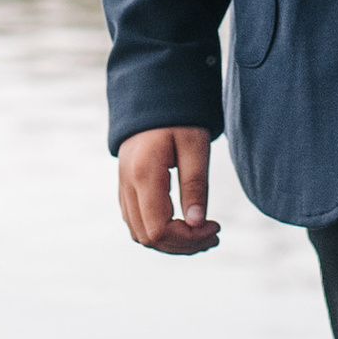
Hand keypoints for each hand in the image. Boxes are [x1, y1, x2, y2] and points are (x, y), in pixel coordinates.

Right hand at [117, 126, 218, 253]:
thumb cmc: (178, 116)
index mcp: (144, 175)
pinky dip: (159, 231)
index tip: (215, 226)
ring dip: (171, 242)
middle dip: (183, 245)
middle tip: (214, 234)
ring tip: (202, 233)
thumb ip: (195, 185)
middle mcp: (127, 185)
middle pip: (148, 238)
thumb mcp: (195, 146)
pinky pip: (137, 222)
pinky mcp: (126, 186)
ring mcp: (122, 186)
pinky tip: (184, 224)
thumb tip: (197, 224)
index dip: (189, 239)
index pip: (159, 230)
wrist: (152, 94)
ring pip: (140, 234)